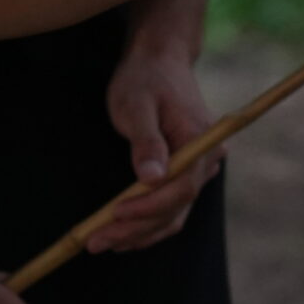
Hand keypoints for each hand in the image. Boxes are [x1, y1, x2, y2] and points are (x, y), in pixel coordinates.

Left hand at [98, 44, 218, 252]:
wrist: (159, 61)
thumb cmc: (145, 78)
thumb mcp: (137, 104)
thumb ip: (145, 142)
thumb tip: (151, 178)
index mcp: (201, 140)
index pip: (180, 187)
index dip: (147, 207)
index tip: (114, 214)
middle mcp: (208, 160)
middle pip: (175, 207)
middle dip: (134, 227)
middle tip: (95, 241)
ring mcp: (199, 170)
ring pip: (172, 213)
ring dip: (138, 232)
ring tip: (101, 243)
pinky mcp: (187, 174)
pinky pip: (171, 208)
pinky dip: (147, 224)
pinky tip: (122, 235)